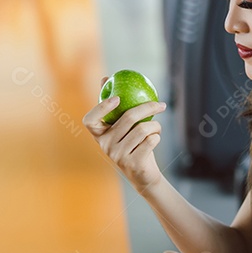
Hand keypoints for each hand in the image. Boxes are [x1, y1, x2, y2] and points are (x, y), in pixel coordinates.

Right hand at [82, 76, 167, 190]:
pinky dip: (157, 137)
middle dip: (148, 107)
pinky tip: (156, 139)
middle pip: (128, 118)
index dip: (101, 108)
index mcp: (99, 135)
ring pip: (143, 129)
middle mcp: (105, 146)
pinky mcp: (133, 163)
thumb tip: (105, 78)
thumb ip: (113, 105)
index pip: (90, 120)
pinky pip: (150, 141)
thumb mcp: (122, 126)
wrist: (143, 174)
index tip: (117, 98)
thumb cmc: (132, 144)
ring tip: (157, 128)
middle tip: (161, 104)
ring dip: (156, 126)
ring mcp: (118, 156)